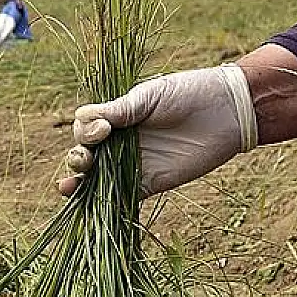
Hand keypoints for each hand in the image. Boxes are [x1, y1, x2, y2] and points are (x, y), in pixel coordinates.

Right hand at [58, 65, 257, 197]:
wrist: (228, 110)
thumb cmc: (189, 93)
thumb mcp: (149, 96)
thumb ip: (118, 110)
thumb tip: (83, 117)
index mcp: (118, 118)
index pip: (86, 128)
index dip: (85, 132)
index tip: (104, 128)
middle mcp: (121, 142)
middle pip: (86, 154)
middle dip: (77, 158)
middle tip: (85, 158)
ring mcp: (134, 163)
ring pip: (99, 177)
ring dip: (80, 183)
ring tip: (68, 186)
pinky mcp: (151, 183)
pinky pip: (123, 196)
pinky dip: (106, 202)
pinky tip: (89, 204)